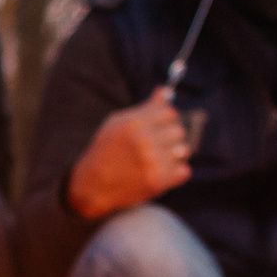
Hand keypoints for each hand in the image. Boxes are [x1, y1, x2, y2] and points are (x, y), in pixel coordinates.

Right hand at [66, 87, 191, 218]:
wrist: (92, 185)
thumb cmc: (105, 151)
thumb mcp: (118, 123)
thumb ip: (145, 108)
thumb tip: (165, 90)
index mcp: (135, 123)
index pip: (170, 112)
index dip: (165, 121)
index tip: (158, 129)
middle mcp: (145, 140)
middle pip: (179, 131)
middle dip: (170, 139)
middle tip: (156, 147)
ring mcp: (152, 162)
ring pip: (184, 151)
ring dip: (174, 156)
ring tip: (158, 161)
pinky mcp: (158, 181)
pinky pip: (184, 171)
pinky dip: (175, 173)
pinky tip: (160, 173)